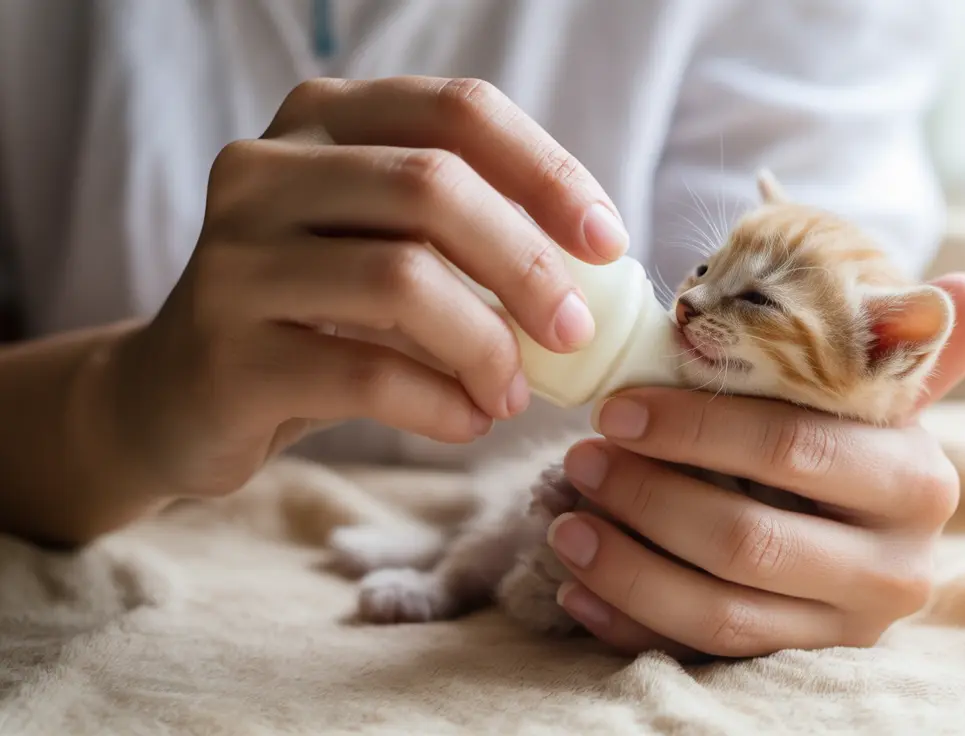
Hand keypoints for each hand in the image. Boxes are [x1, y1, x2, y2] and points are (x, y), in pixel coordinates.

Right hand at [104, 76, 628, 498]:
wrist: (178, 395)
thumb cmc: (316, 317)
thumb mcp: (387, 249)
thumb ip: (470, 236)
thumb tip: (598, 272)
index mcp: (321, 120)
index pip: (459, 111)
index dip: (548, 174)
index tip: (608, 243)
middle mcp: (264, 169)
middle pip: (434, 186)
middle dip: (529, 265)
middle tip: (575, 333)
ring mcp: (233, 257)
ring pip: (402, 279)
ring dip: (487, 346)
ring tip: (513, 393)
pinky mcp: (225, 351)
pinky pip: (368, 374)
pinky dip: (441, 404)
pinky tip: (468, 421)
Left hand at [547, 274, 964, 658]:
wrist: (878, 532)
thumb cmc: (858, 441)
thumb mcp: (886, 393)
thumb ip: (911, 345)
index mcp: (916, 481)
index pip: (791, 449)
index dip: (695, 429)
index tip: (617, 408)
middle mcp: (896, 568)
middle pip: (748, 540)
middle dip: (648, 498)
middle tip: (581, 459)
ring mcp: (847, 629)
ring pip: (722, 612)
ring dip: (628, 567)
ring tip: (565, 524)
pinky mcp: (802, 666)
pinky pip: (706, 656)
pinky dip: (632, 623)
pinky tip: (579, 589)